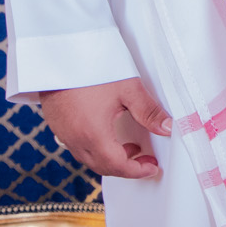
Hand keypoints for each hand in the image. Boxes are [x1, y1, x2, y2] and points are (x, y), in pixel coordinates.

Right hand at [40, 77, 173, 179]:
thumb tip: (167, 128)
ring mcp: (64, 134)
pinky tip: (108, 136)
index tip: (151, 167)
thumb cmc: (93, 69)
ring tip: (131, 147)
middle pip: (102, 166)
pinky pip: (79, 147)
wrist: (59, 56)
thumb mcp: (128, 89)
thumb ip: (148, 111)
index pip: (117, 166)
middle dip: (126, 168)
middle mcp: (75, 140)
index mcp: (93, 135)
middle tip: (146, 160)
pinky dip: (97, 150)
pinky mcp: (58, 125)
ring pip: (89, 159)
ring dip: (111, 159)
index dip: (137, 170)